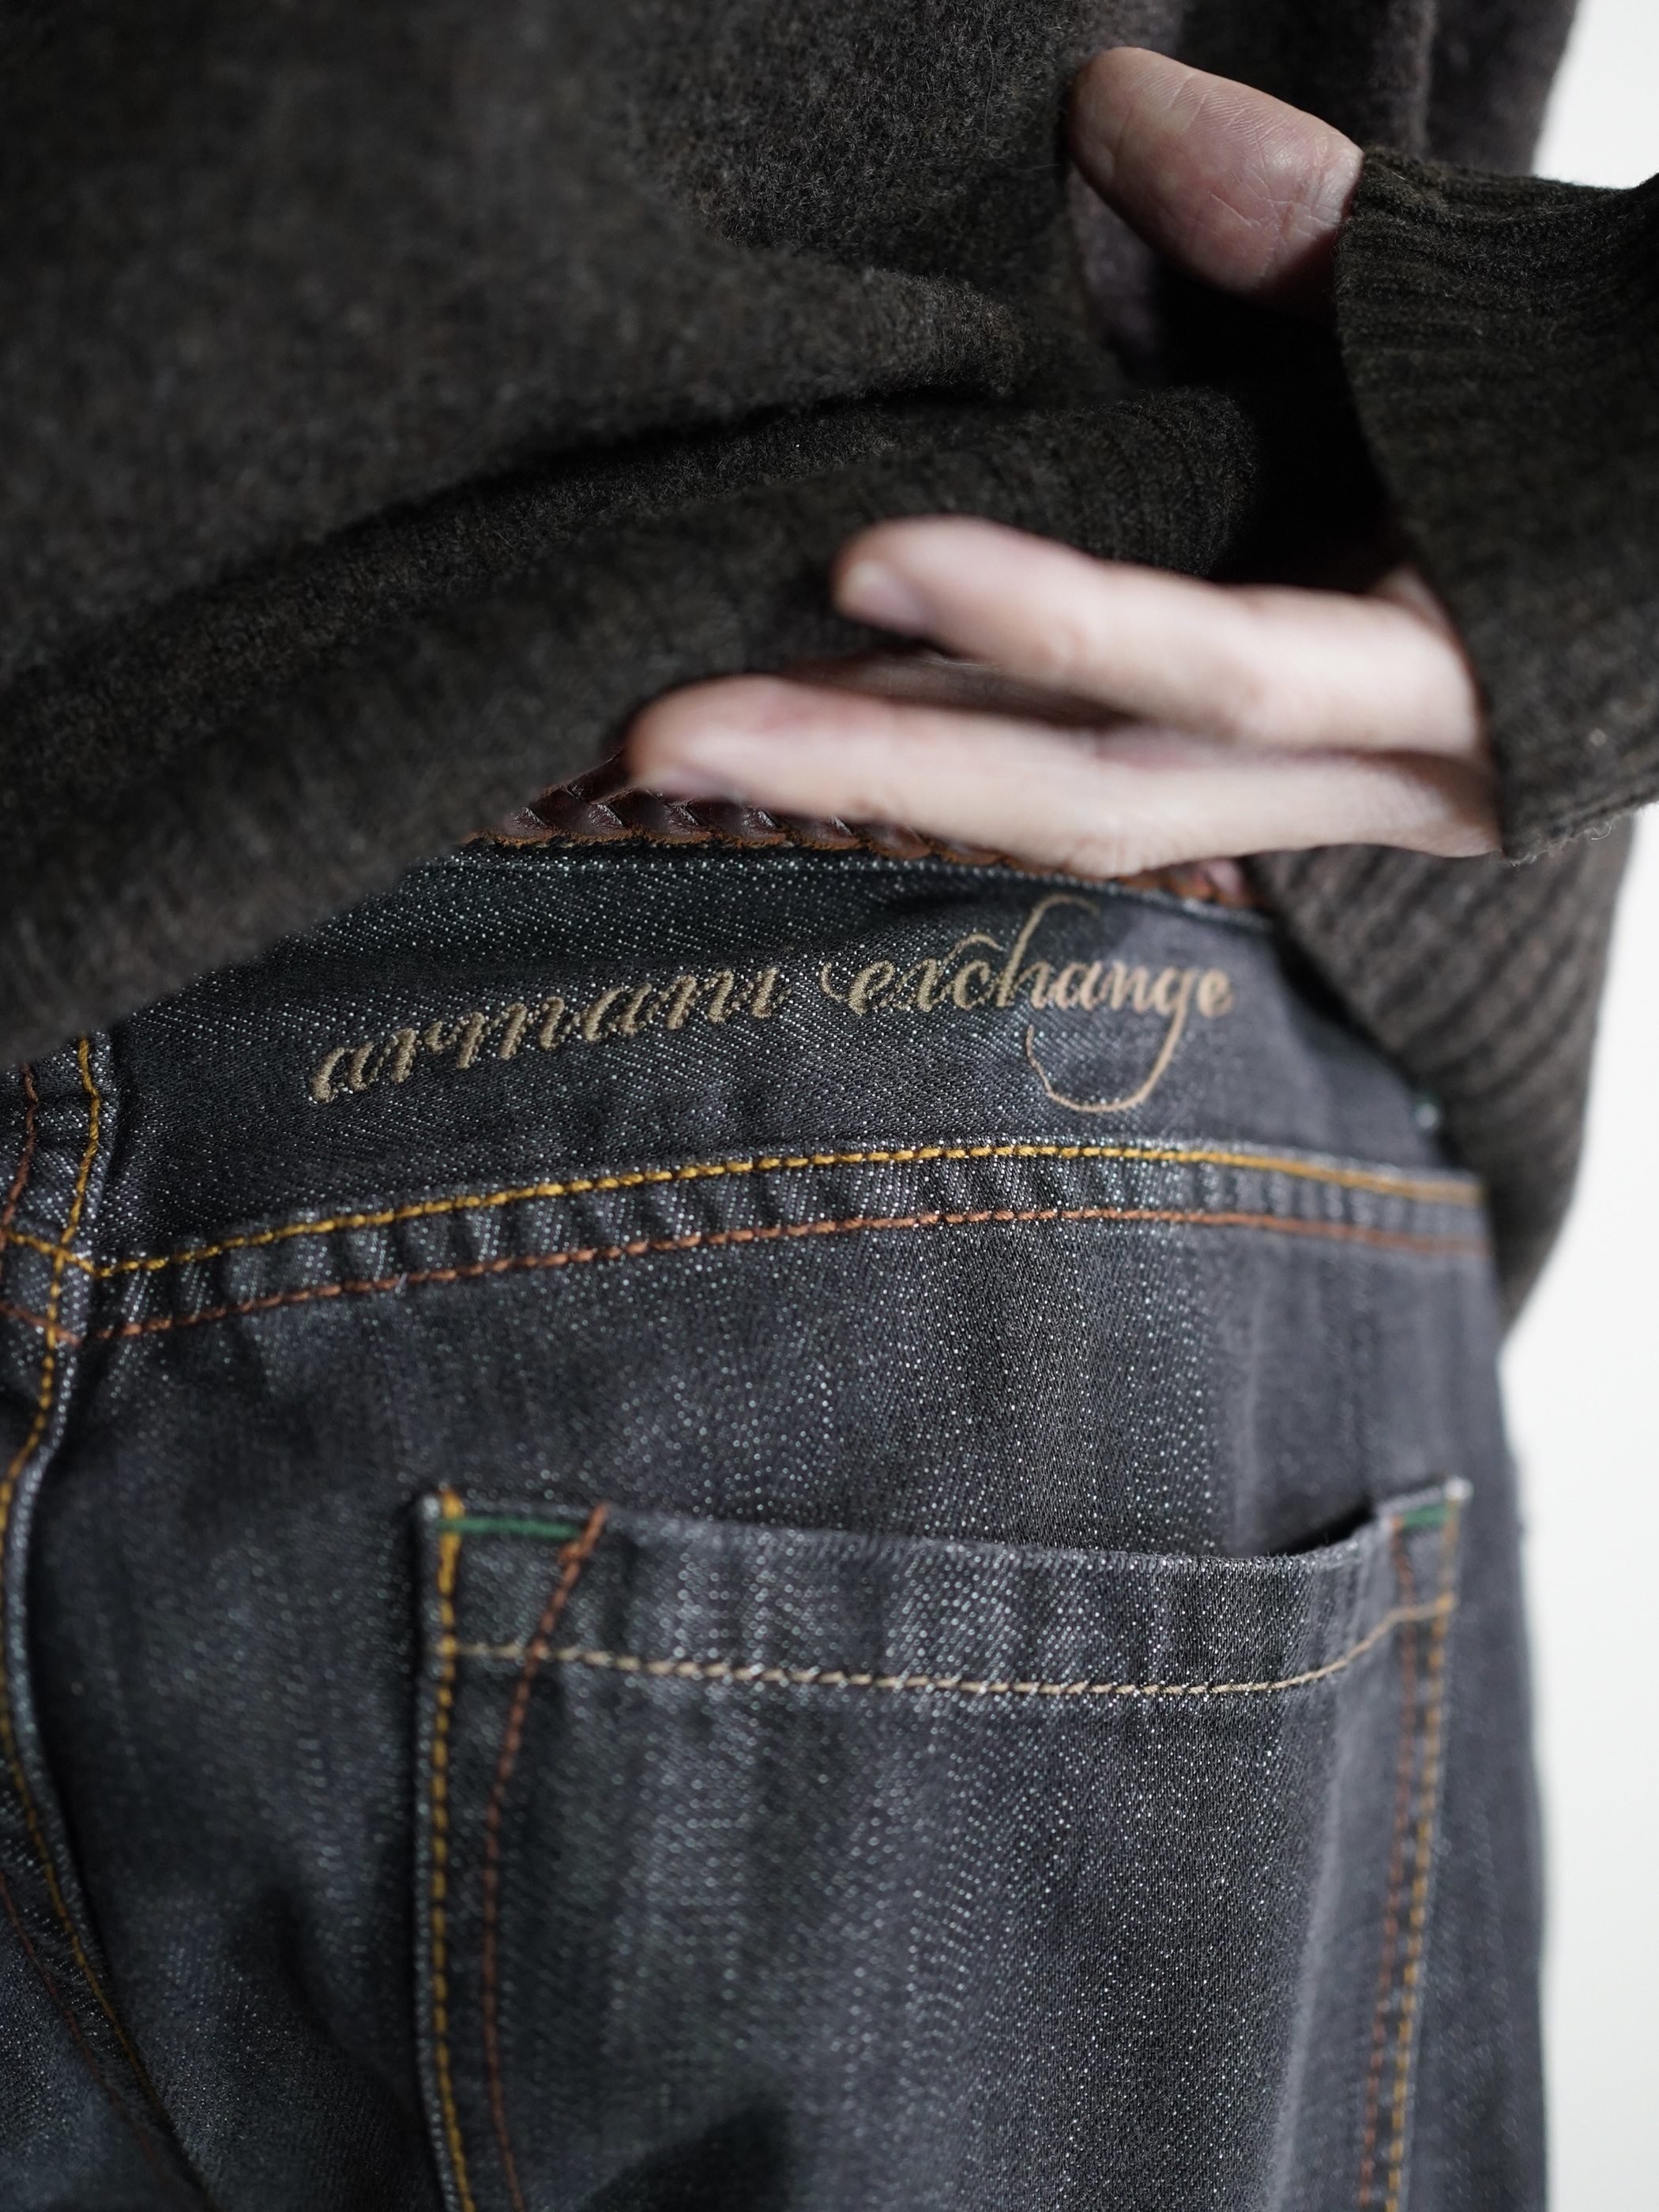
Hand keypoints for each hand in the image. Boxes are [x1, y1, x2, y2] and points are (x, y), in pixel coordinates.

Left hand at [627, 50, 1496, 874]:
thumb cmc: (1614, 417)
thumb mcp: (1497, 315)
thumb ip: (1310, 222)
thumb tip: (1108, 104)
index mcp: (1458, 663)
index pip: (1228, 669)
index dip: (1049, 617)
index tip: (860, 558)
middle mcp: (1381, 782)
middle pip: (1096, 796)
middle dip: (875, 765)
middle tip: (655, 731)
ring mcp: (1317, 813)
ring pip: (1068, 819)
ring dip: (870, 781)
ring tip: (668, 746)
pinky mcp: (1267, 800)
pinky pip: (1087, 792)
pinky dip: (944, 758)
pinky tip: (805, 728)